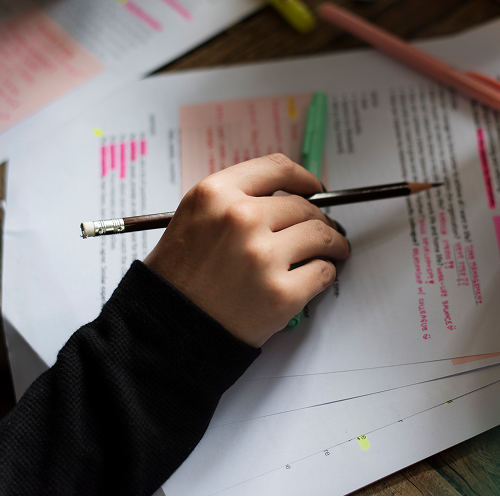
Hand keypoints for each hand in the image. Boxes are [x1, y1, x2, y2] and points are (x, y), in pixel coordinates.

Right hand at [144, 154, 349, 347]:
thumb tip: (285, 197)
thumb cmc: (177, 278)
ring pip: (320, 235)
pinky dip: (326, 272)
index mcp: (215, 194)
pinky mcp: (281, 293)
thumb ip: (233, 201)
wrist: (166, 330)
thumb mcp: (192, 219)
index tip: (313, 187)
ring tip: (333, 250)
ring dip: (332, 243)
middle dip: (319, 217)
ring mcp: (263, 256)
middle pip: (303, 206)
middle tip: (323, 229)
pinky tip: (319, 273)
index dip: (303, 178)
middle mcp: (241, 219)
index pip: (276, 168)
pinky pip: (322, 272)